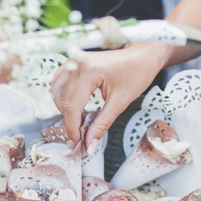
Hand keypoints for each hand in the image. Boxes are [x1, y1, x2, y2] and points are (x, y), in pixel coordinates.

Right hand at [50, 42, 168, 148]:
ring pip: (56, 92)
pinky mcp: (74, 62)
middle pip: (63, 100)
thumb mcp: (120, 102)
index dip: (72, 128)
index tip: (76, 143)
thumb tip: (89, 145)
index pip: (72, 106)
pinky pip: (59, 82)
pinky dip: (63, 96)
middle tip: (82, 134)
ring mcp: (74, 60)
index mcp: (89, 71)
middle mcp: (77, 63)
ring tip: (81, 120)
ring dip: (65, 109)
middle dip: (70, 120)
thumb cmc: (137, 73)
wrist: (143, 55)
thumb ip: (102, 124)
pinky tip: (76, 105)